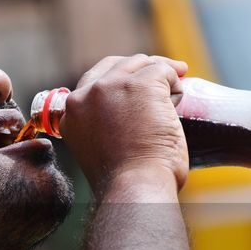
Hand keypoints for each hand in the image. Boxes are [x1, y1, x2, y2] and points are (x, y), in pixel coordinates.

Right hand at [59, 55, 188, 192]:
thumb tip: (126, 114)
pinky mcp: (142, 84)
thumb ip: (99, 126)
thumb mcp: (95, 148)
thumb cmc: (124, 179)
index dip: (119, 79)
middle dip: (143, 69)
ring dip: (161, 74)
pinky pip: (164, 71)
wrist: (135, 186)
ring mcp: (113, 86)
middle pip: (119, 65)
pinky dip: (175, 82)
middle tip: (165, 78)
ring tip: (175, 92)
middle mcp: (87, 94)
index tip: (136, 87)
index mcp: (71, 112)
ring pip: (143, 63)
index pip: (94, 80)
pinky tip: (179, 98)